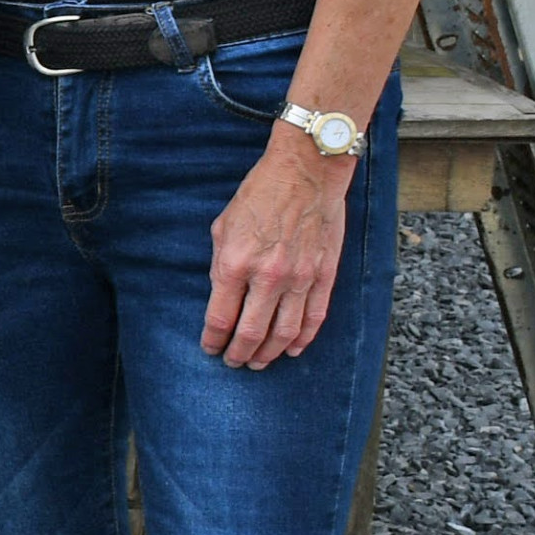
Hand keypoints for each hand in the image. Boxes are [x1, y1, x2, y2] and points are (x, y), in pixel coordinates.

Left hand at [203, 122, 355, 367]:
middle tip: (233, 362)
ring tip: (258, 362)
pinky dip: (303, 339)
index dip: (212, 340)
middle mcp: (268, 276)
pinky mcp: (324, 275)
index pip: (220, 318)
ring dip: (269, 353)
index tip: (209, 349)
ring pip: (284, 333)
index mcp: (235, 263)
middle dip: (239, 354)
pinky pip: (315, 317)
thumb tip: (222, 298)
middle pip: (251, 333)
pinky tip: (292, 349)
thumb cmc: (259, 195)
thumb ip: (221, 266)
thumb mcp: (223, 227)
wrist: (306, 172)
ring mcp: (300, 278)